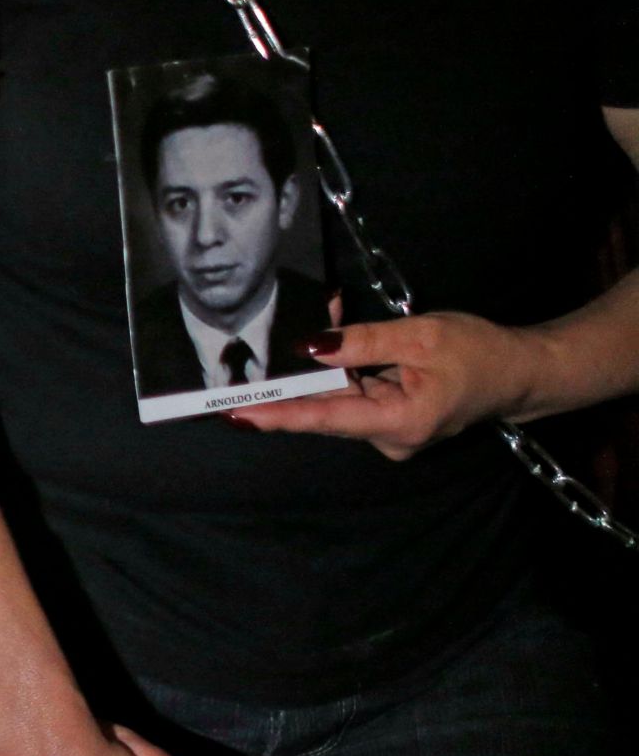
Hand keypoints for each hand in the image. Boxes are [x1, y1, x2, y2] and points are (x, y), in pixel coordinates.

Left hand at [227, 313, 540, 459]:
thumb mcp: (422, 335)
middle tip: (261, 349)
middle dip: (298, 371)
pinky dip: (342, 369)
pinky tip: (334, 340)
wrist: (521, 373)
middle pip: (325, 407)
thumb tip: (310, 346)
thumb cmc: (480, 352)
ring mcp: (387, 434)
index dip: (275, 415)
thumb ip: (363, 341)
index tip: (234, 414)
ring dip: (323, 364)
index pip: (323, 418)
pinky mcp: (387, 422)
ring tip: (321, 317)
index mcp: (398, 422)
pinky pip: (353, 395)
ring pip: (337, 398)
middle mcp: (387, 438)